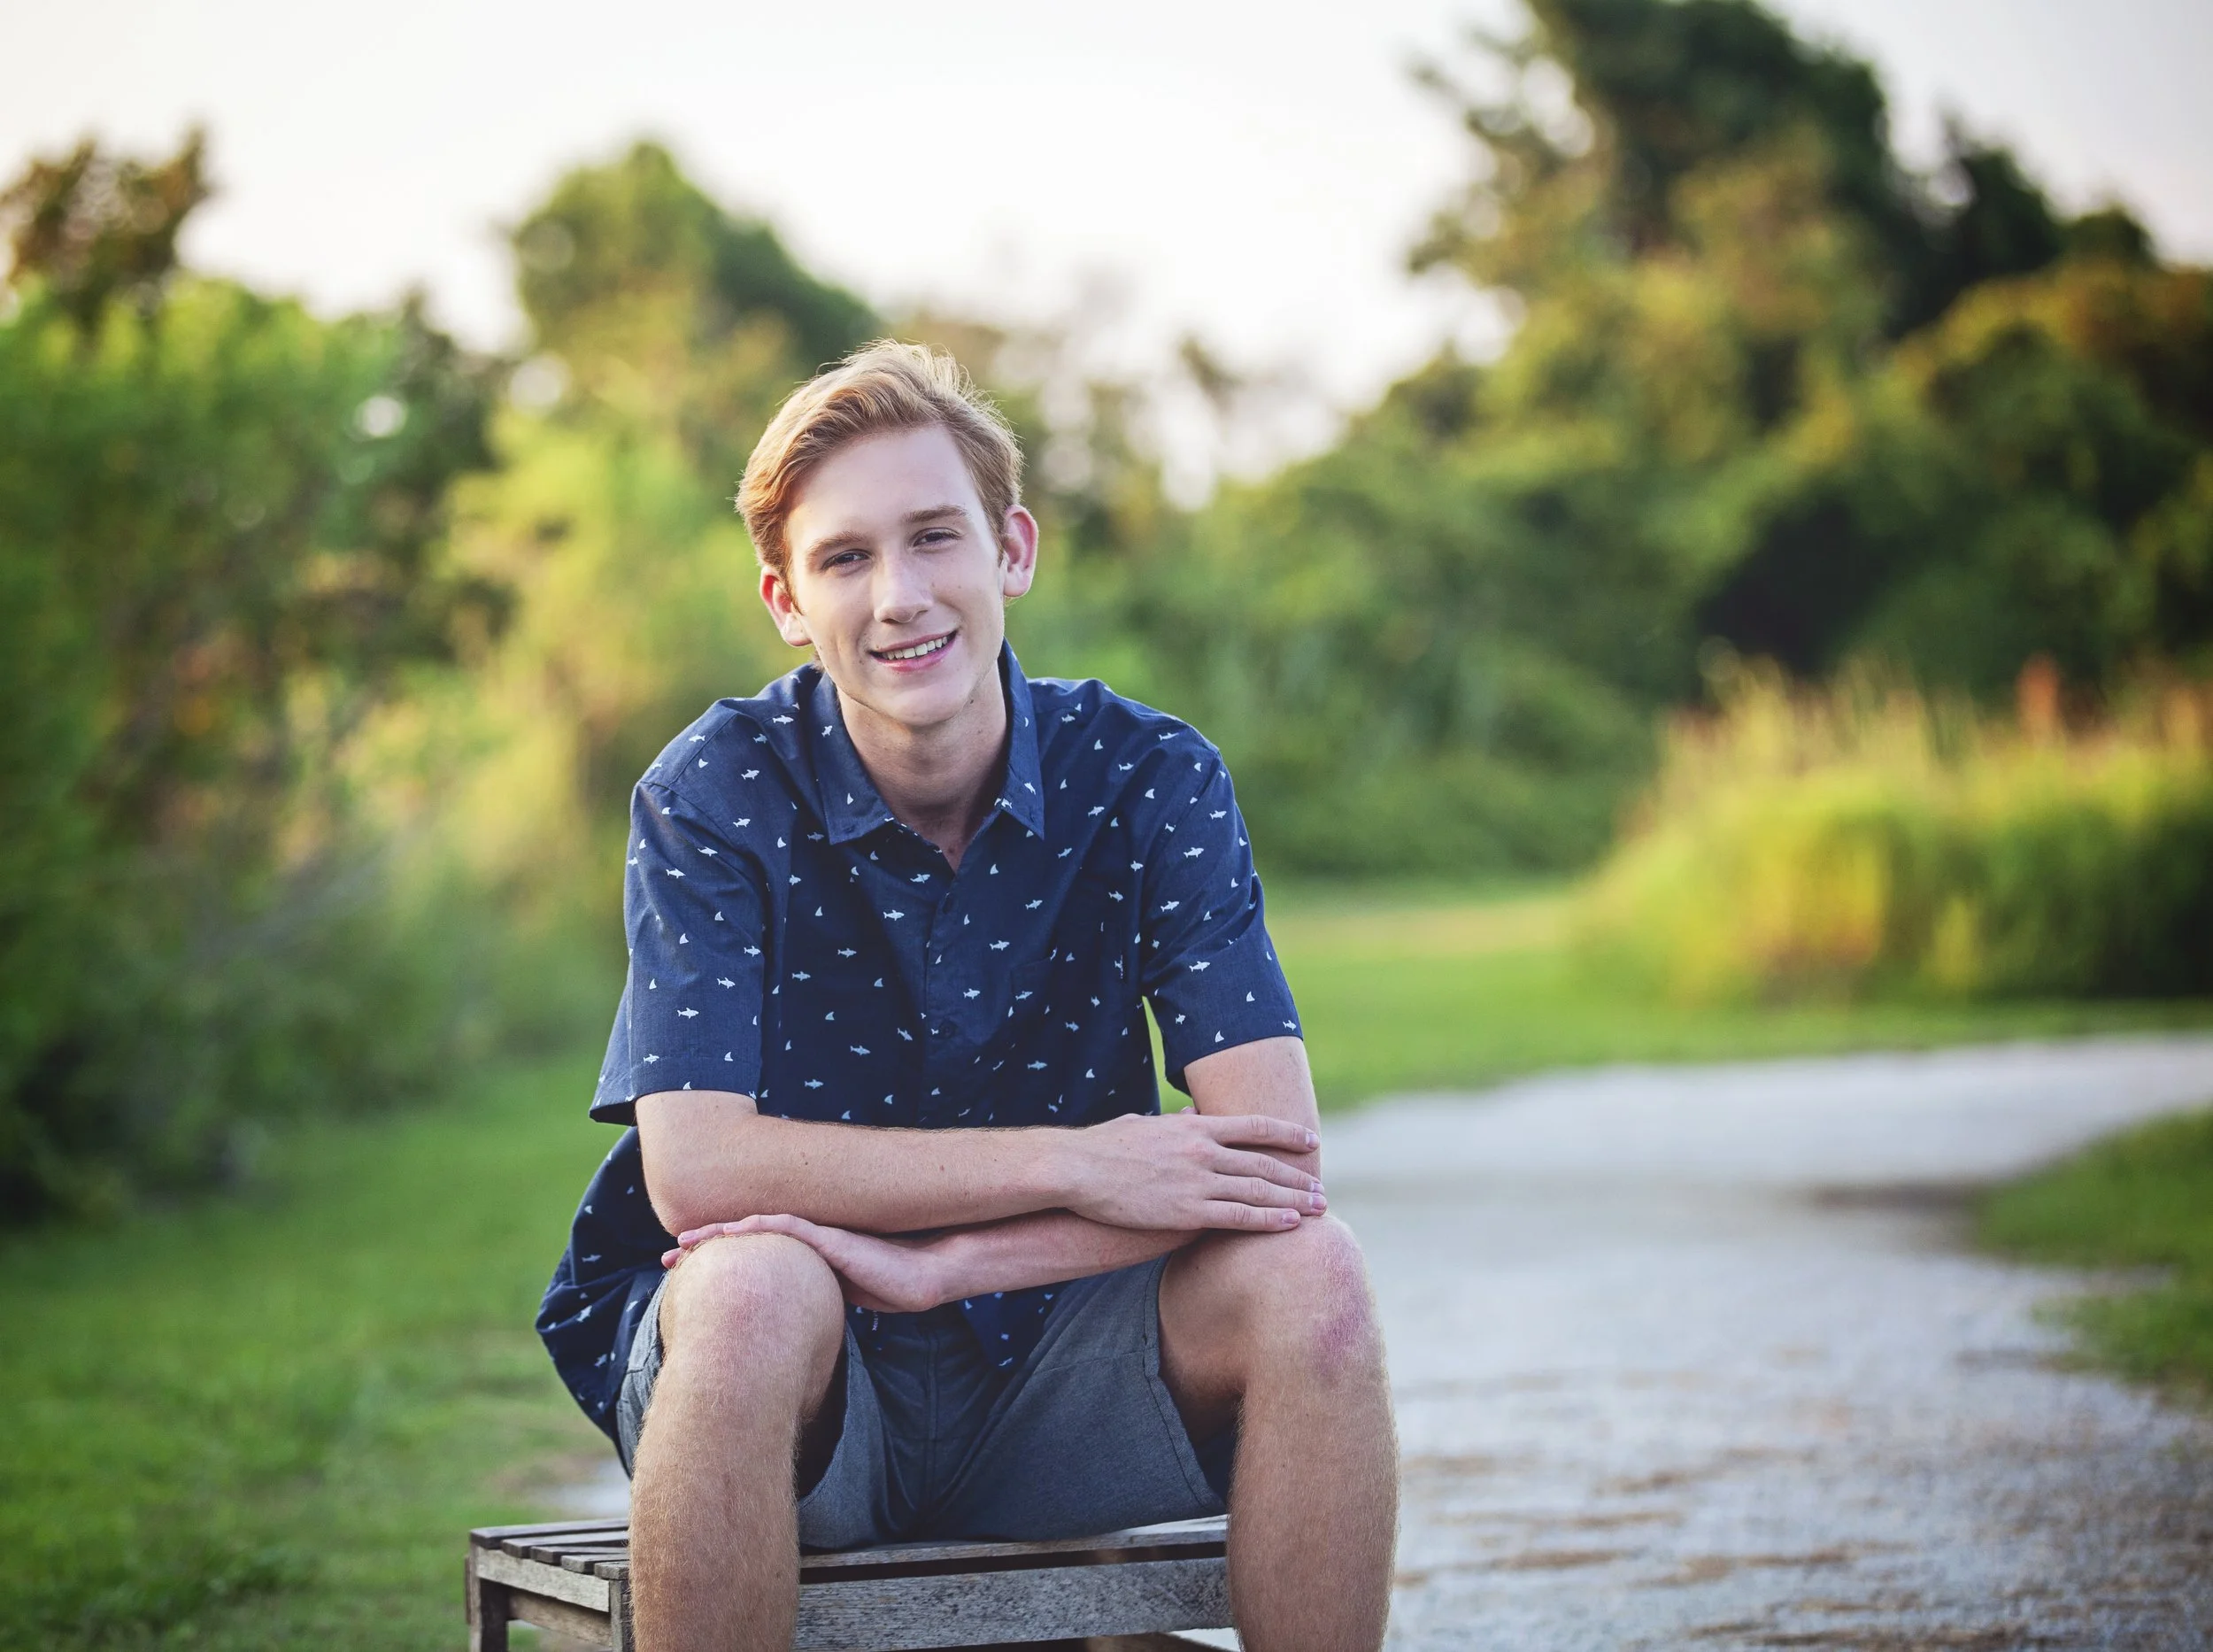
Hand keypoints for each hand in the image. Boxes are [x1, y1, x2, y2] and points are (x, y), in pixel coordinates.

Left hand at [664, 1213, 949, 1312]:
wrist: (922, 1278)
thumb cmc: (888, 1286)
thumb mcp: (837, 1295)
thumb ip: (810, 1297)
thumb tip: (785, 1323)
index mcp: (801, 1256)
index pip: (751, 1253)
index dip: (716, 1260)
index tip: (683, 1273)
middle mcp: (803, 1241)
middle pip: (742, 1240)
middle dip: (703, 1248)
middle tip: (666, 1259)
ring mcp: (816, 1234)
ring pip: (755, 1229)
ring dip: (717, 1235)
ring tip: (683, 1244)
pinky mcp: (830, 1237)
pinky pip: (787, 1227)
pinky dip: (757, 1227)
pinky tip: (731, 1231)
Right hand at [1062, 1109, 1324, 1231]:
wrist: (1076, 1168)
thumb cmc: (1102, 1147)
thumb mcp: (1143, 1123)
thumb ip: (1173, 1122)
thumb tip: (1190, 1114)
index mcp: (1194, 1126)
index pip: (1254, 1126)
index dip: (1286, 1134)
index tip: (1310, 1141)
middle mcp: (1203, 1150)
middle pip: (1264, 1162)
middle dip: (1297, 1177)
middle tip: (1322, 1188)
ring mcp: (1197, 1181)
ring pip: (1258, 1190)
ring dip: (1293, 1200)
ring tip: (1318, 1208)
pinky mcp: (1186, 1211)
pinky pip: (1238, 1217)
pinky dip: (1268, 1220)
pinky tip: (1290, 1224)